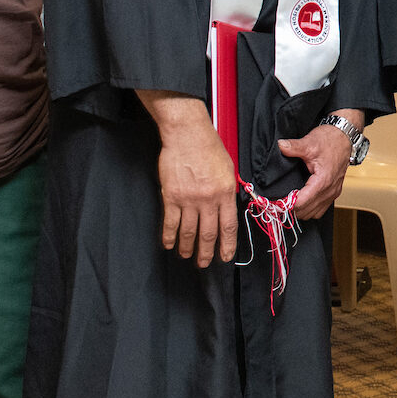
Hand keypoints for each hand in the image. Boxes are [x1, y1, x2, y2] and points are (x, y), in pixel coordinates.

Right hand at [152, 107, 239, 266]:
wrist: (187, 134)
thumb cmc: (209, 147)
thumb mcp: (228, 169)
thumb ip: (227, 191)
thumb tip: (227, 208)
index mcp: (225, 193)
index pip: (228, 226)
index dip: (227, 245)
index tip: (225, 256)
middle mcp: (208, 200)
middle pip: (208, 233)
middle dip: (206, 252)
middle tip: (203, 263)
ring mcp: (188, 199)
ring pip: (188, 231)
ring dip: (187, 246)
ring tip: (186, 255)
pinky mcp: (171, 196)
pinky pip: (170, 222)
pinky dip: (169, 235)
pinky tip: (168, 244)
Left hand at [276, 113, 360, 219]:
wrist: (345, 137)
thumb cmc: (330, 140)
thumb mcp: (310, 142)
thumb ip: (294, 147)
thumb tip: (280, 146)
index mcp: (323, 181)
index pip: (302, 202)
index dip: (287, 204)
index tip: (276, 201)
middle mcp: (330, 190)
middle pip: (307, 212)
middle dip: (292, 209)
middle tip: (279, 202)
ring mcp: (333, 192)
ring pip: (314, 213)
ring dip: (302, 211)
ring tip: (289, 203)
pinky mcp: (334, 192)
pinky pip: (321, 209)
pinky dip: (311, 209)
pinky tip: (302, 200)